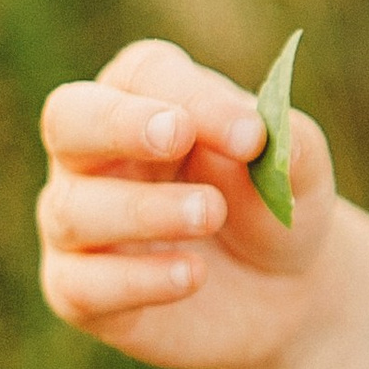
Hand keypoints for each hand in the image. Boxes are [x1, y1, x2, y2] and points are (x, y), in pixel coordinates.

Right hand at [37, 38, 339, 368]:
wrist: (273, 292)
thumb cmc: (270, 209)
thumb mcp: (299, 175)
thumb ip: (293, 145)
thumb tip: (268, 136)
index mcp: (144, 98)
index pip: (148, 75)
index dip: (195, 100)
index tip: (251, 136)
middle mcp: (93, 154)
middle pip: (68, 118)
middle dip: (119, 124)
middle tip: (177, 135)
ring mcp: (76, 222)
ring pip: (74, 208)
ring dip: (144, 210)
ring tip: (211, 214)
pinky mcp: (77, 291)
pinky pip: (80, 285)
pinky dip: (135, 280)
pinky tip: (192, 275)